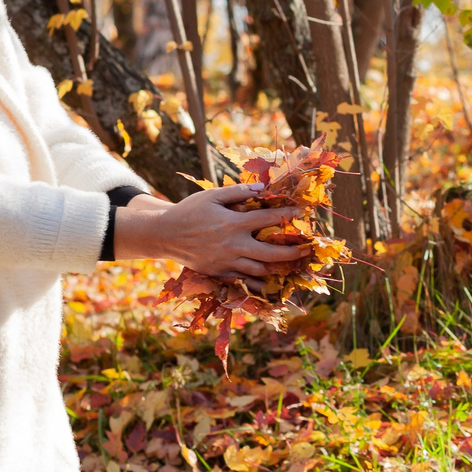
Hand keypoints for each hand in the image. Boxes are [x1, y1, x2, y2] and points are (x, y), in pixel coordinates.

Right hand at [111, 183, 313, 276]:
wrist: (165, 234)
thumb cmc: (190, 211)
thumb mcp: (212, 196)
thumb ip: (238, 192)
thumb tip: (261, 189)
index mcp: (233, 223)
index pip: (268, 219)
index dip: (287, 216)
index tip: (300, 214)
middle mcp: (233, 245)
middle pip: (271, 253)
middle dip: (292, 252)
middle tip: (305, 249)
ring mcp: (227, 262)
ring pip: (260, 270)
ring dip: (278, 268)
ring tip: (291, 265)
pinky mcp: (220, 273)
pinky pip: (244, 281)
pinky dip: (259, 282)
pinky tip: (270, 282)